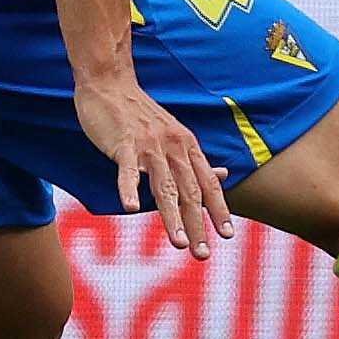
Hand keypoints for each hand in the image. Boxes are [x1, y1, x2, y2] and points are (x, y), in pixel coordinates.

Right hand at [76, 68, 233, 257]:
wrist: (110, 84)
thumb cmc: (140, 115)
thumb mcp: (176, 135)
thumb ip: (195, 159)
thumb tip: (224, 175)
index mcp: (187, 147)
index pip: (208, 183)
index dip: (218, 208)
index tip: (227, 234)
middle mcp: (173, 147)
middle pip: (190, 191)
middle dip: (198, 224)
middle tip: (203, 254)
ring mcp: (149, 146)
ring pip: (164, 186)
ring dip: (172, 216)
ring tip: (179, 242)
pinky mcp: (123, 144)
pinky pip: (126, 170)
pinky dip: (129, 189)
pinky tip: (130, 208)